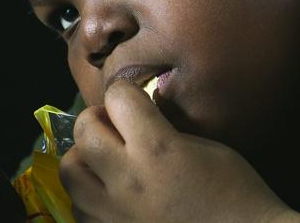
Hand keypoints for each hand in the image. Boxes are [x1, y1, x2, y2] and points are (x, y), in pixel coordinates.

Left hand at [59, 81, 295, 221]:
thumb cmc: (232, 191)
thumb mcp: (204, 145)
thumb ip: (161, 128)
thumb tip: (132, 119)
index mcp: (157, 148)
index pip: (118, 98)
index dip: (123, 91)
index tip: (129, 98)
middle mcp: (127, 178)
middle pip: (83, 130)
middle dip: (94, 118)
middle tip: (110, 125)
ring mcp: (113, 213)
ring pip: (70, 170)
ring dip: (83, 157)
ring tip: (102, 160)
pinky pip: (79, 208)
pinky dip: (87, 195)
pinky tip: (108, 194)